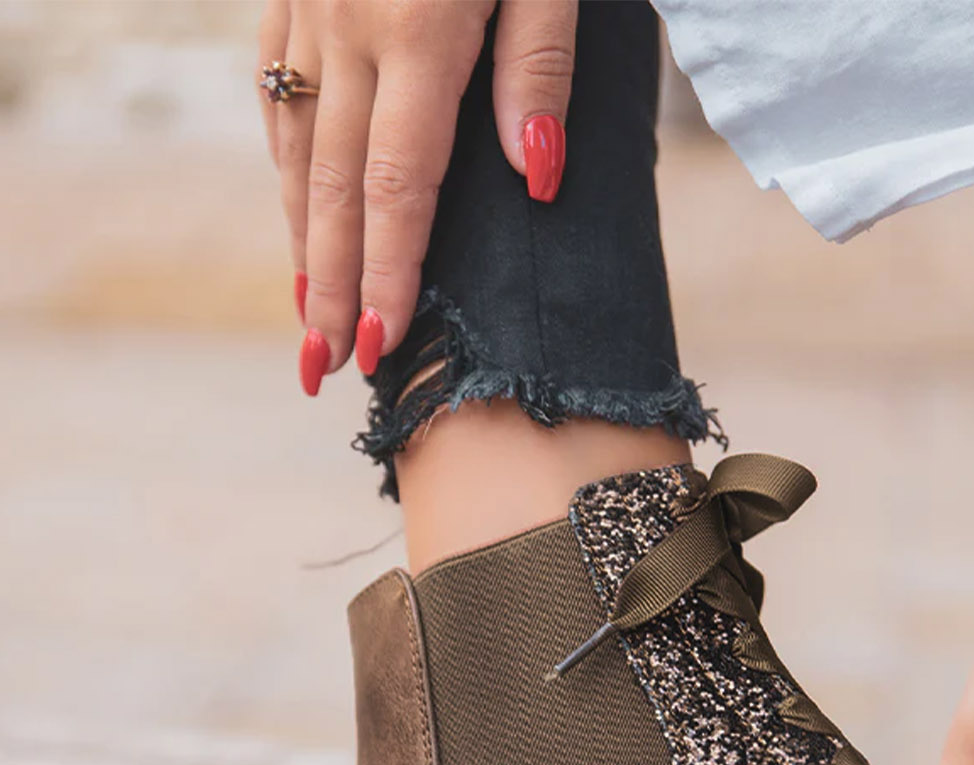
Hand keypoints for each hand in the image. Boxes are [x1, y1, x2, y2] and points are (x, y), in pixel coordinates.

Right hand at [257, 0, 576, 390]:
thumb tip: (536, 174)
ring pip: (296, 149)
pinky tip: (298, 214)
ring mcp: (308, 5)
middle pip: (334, 187)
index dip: (388, 273)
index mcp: (418, 28)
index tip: (380, 343)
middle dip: (330, 287)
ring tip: (308, 316)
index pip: (399, 184)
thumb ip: (540, 62)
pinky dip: (288, 165)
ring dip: (302, 241)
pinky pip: (278, 92)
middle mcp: (348, 24)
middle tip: (326, 364)